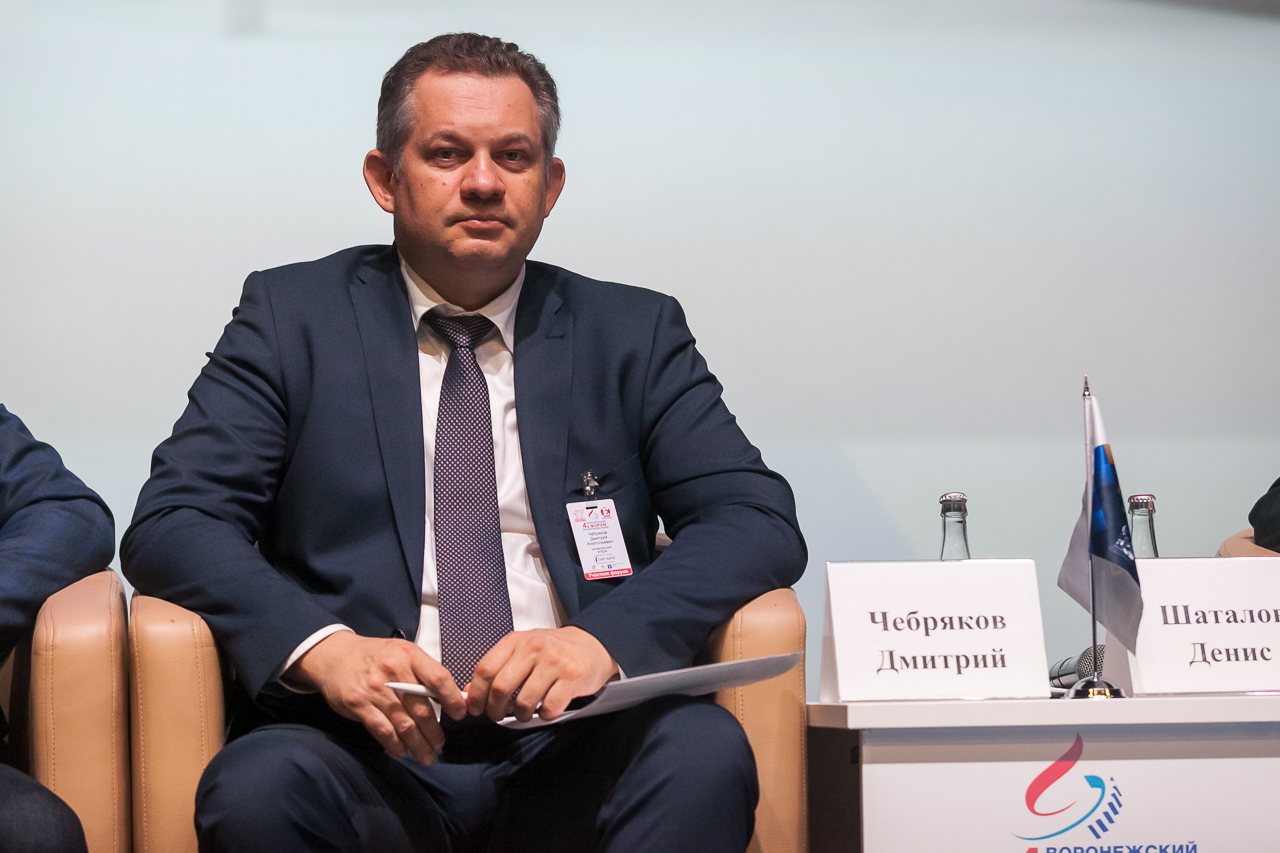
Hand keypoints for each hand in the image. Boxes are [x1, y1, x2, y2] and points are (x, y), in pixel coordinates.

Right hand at [289, 632, 465, 764]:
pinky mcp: (358, 704)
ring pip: (404, 724)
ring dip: (418, 744)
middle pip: (422, 708)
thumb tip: (451, 697)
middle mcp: (394, 671)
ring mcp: (375, 689)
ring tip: (426, 756)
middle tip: (440, 745)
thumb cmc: (375, 656)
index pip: (438, 678)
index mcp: (409, 655)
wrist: (335, 656)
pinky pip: (383, 730)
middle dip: (434, 732)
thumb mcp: (402, 653)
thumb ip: (424, 673)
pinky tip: (402, 751)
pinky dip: (395, 745)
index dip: (452, 699)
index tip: (460, 714)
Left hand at [465, 626, 617, 722]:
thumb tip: (471, 691)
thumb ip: (498, 667)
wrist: (592, 645)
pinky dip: (544, 715)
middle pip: (501, 688)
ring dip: (521, 716)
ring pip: (524, 702)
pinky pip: (549, 708)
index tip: (475, 707)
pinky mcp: (572, 679)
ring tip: (524, 713)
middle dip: (495, 710)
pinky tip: (546, 708)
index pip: (485, 669)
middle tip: (497, 715)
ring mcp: (554, 663)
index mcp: (517, 641)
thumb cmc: (554, 650)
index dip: (476, 694)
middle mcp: (534, 648)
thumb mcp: (523, 649)